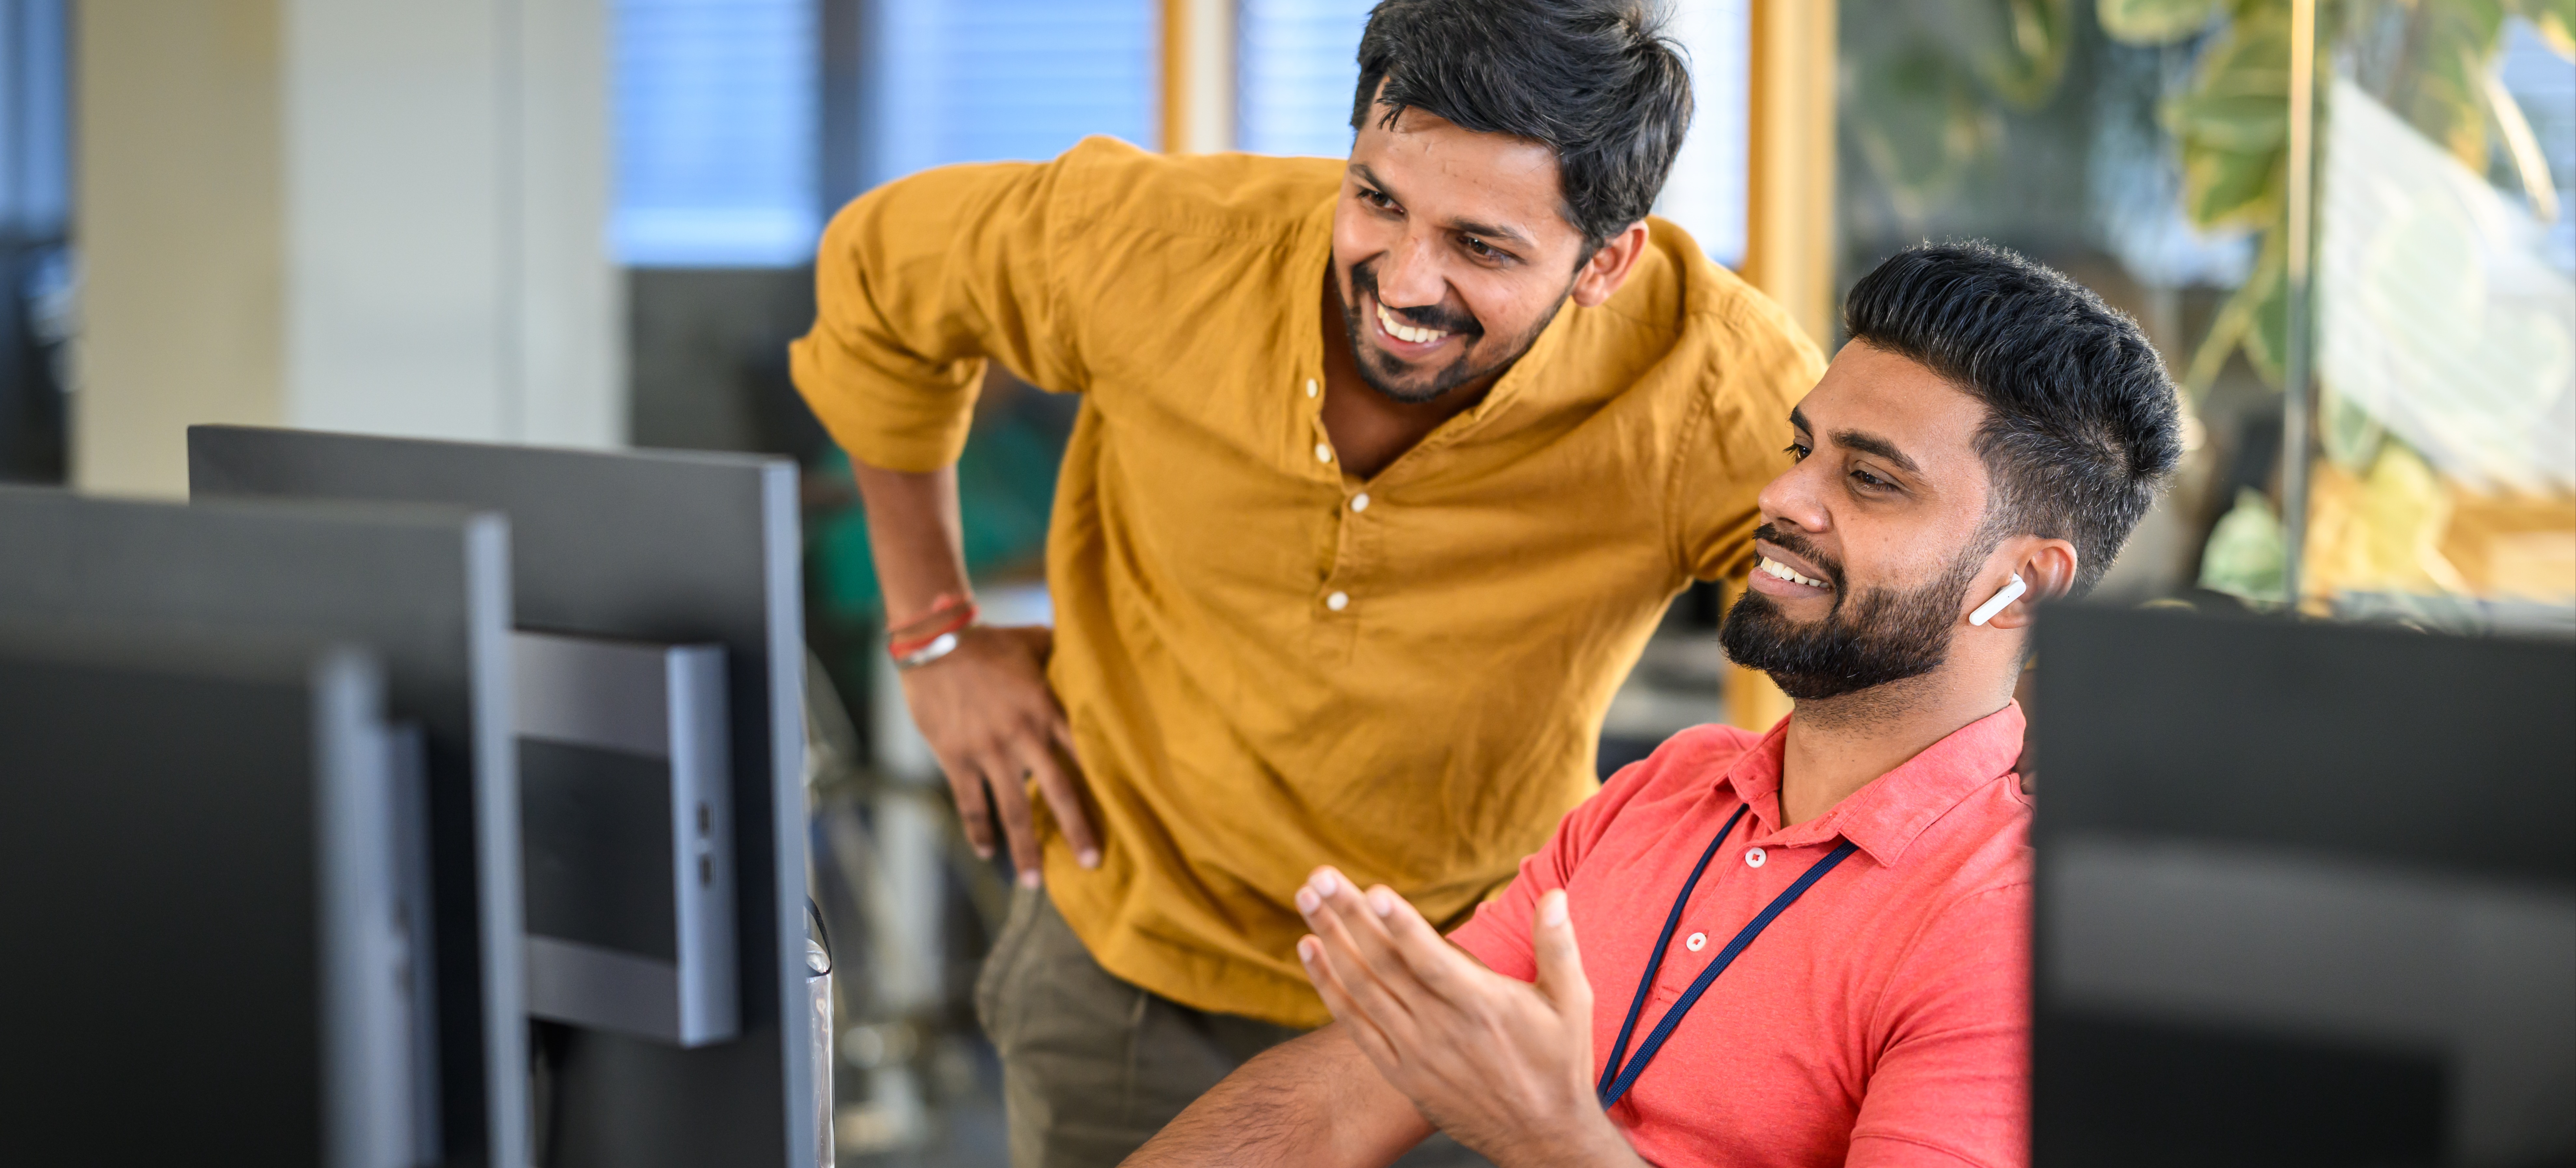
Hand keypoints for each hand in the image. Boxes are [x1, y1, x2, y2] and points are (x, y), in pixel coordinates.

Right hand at [898, 624, 1098, 883]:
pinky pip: (971, 803)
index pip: (1085, 754)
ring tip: (1035, 883)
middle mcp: (1024, 736)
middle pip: (1058, 791)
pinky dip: (979, 831)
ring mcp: (989, 751)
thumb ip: (1064, 654)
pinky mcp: (957, 757)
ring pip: (1013, 808)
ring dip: (1024, 847)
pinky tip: (987, 853)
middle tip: (1092, 864)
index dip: (1105, 785)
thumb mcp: (1035, 642)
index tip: (1124, 815)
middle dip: (1076, 830)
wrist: (935, 641)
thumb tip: (1093, 648)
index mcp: (1048, 710)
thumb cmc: (989, 642)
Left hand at [1292, 868, 1643, 1167]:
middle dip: (1347, 916)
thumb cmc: (1559, 1063)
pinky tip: (1309, 950)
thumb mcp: (1572, 1004)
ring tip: (1306, 898)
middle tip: (1318, 877)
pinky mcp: (1401, 1071)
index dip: (1400, 925)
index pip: (1431, 959)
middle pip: (1384, 965)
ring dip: (1330, 940)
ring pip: (1362, 988)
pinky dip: (1328, 986)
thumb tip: (1554, 895)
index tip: (1370, 890)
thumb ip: (1558, 946)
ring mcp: (1416, 1052)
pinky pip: (1355, 1025)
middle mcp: (1442, 1028)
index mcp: (1482, 1005)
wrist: (1541, 1138)